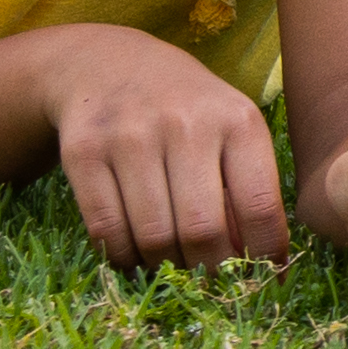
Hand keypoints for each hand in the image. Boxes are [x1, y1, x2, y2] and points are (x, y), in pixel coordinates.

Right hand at [41, 32, 294, 272]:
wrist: (108, 65)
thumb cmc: (187, 108)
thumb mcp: (230, 128)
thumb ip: (248, 187)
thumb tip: (262, 265)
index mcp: (237, 120)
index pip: (259, 206)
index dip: (263, 255)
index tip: (261, 280)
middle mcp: (186, 124)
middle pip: (202, 230)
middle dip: (209, 270)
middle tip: (210, 282)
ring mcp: (130, 136)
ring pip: (152, 236)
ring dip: (164, 267)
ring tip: (172, 266)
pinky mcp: (84, 152)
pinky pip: (106, 228)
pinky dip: (122, 256)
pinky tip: (134, 254)